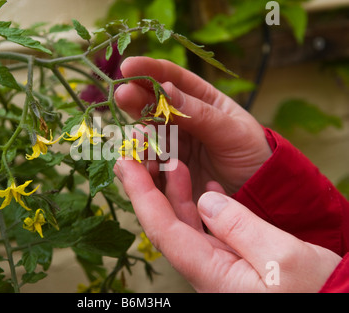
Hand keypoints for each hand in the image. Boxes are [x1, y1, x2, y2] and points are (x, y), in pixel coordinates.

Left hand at [113, 159, 341, 291]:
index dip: (140, 193)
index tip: (124, 163)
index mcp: (210, 271)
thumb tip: (207, 199)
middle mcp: (205, 267)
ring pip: (185, 221)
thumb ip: (239, 227)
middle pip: (165, 222)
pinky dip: (203, 201)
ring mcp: (216, 263)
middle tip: (139, 154)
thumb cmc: (315, 292)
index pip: (162, 227)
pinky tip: (207, 182)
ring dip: (177, 190)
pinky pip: (207, 227)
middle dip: (148, 186)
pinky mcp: (229, 258)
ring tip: (175, 160)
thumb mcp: (281, 258)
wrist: (333, 306)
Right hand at [114, 57, 272, 197]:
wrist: (260, 194)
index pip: (172, 78)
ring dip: (137, 132)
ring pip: (147, 133)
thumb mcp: (231, 131)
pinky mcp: (169, 169)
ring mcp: (174, 144)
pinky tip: (138, 160)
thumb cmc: (253, 155)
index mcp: (202, 100)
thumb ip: (199, 113)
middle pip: (153, 104)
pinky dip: (141, 159)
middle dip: (136, 98)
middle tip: (121, 95)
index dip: (149, 70)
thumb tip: (165, 88)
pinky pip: (149, 160)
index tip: (128, 66)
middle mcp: (183, 119)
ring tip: (136, 137)